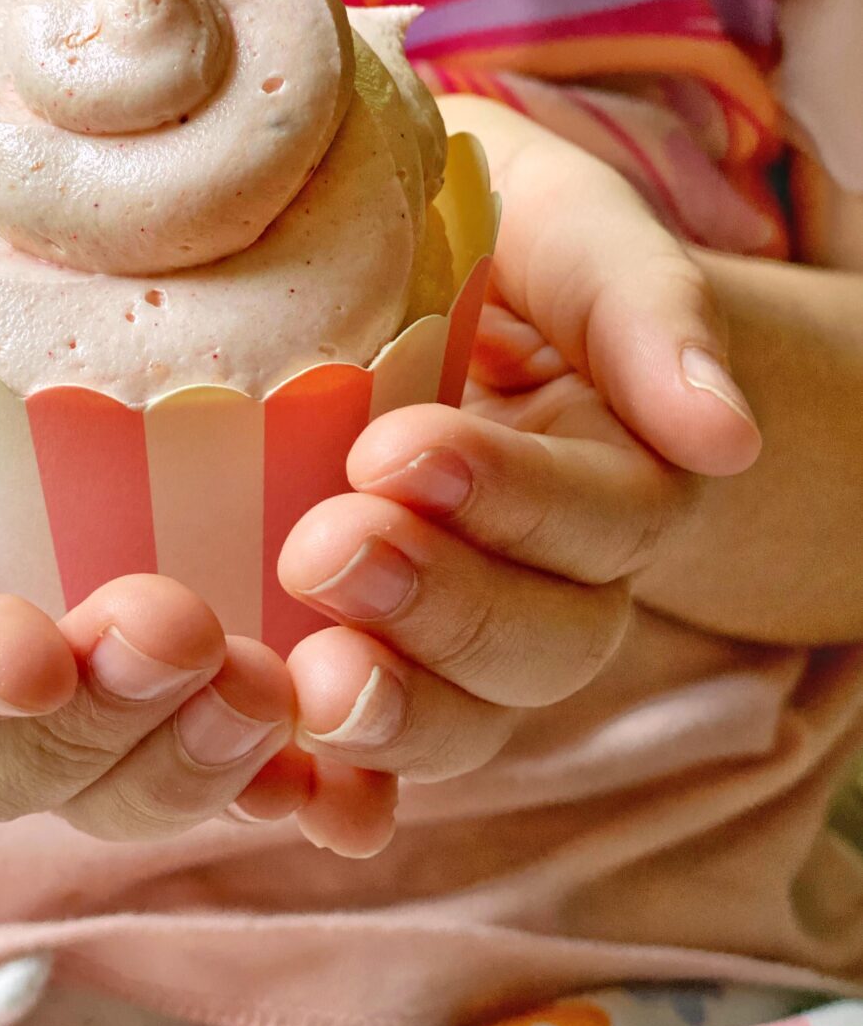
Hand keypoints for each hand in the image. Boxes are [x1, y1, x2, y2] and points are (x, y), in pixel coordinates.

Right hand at [0, 219, 302, 838]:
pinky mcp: (175, 671)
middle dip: (101, 720)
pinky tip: (348, 791)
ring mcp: (76, 689)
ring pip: (129, 778)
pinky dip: (290, 784)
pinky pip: (230, 756)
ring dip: (200, 756)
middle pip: (21, 763)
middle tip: (177, 635)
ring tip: (271, 691)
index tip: (25, 651)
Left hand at [278, 99, 762, 852]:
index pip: (597, 513)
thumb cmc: (494, 235)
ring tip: (308, 676)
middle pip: (547, 642)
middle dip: (446, 609)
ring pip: (471, 718)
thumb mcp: (564, 224)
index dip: (511, 499)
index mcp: (614, 464)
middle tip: (328, 549)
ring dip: (397, 712)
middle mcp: (555, 569)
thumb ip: (642, 303)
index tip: (399, 451)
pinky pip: (380, 762)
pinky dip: (346, 796)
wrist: (406, 272)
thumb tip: (724, 434)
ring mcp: (465, 624)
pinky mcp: (376, 656)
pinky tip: (301, 801)